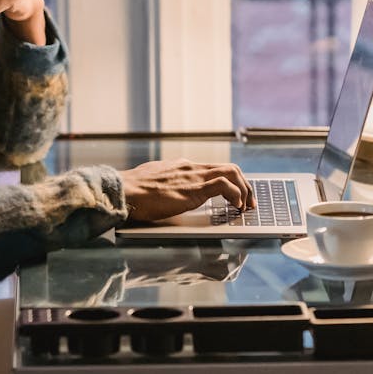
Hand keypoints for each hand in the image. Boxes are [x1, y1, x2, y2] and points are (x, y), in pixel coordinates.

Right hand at [118, 159, 254, 221]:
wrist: (124, 191)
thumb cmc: (132, 192)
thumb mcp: (152, 182)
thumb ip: (164, 184)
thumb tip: (165, 193)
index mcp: (181, 167)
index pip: (214, 168)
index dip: (230, 182)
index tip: (236, 195)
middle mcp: (190, 168)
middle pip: (229, 167)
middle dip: (245, 185)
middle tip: (248, 202)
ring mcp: (193, 176)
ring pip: (231, 172)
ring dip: (245, 190)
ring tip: (245, 206)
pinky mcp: (193, 188)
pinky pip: (224, 185)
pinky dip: (236, 195)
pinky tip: (235, 206)